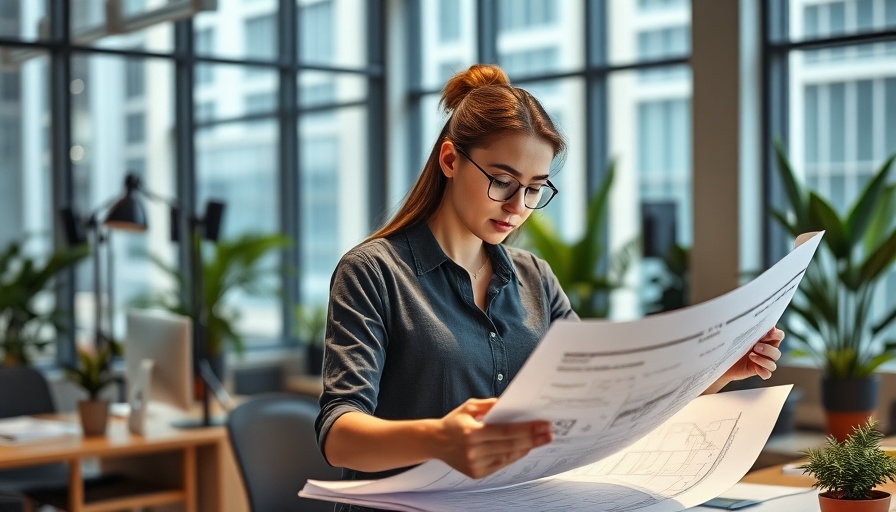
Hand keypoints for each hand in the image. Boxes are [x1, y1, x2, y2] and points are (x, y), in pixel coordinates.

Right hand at [433, 398, 551, 478]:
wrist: (435, 442)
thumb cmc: (454, 422)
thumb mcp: (469, 407)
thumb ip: (489, 405)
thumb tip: (511, 406)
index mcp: (471, 432)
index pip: (505, 431)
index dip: (526, 429)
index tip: (543, 425)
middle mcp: (473, 451)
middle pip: (510, 445)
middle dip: (533, 439)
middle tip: (549, 433)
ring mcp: (475, 464)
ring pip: (507, 457)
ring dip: (526, 448)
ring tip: (540, 440)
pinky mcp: (476, 473)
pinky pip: (501, 464)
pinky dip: (513, 456)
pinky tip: (523, 448)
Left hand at [724, 327, 784, 381]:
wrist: (723, 359)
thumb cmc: (732, 344)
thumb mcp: (740, 335)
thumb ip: (749, 329)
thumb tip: (752, 319)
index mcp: (765, 340)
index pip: (779, 336)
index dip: (777, 334)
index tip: (769, 332)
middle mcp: (767, 351)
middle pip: (777, 352)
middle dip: (768, 349)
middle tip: (755, 346)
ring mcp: (763, 362)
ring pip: (773, 364)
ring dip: (763, 360)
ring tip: (751, 356)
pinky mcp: (759, 371)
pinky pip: (767, 373)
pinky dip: (763, 371)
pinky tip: (755, 367)